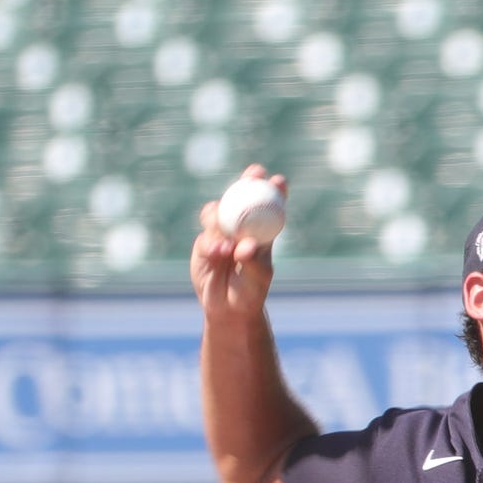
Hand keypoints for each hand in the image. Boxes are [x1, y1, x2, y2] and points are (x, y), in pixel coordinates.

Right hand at [192, 165, 287, 327]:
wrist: (228, 309)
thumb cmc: (250, 292)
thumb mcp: (256, 278)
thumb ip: (251, 259)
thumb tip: (244, 244)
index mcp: (261, 233)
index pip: (268, 206)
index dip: (273, 190)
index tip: (278, 181)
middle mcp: (240, 228)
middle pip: (241, 197)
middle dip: (247, 181)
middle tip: (254, 173)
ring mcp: (220, 234)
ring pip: (218, 213)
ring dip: (223, 217)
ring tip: (228, 242)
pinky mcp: (204, 245)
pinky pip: (205, 237)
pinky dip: (212, 243)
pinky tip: (218, 253)